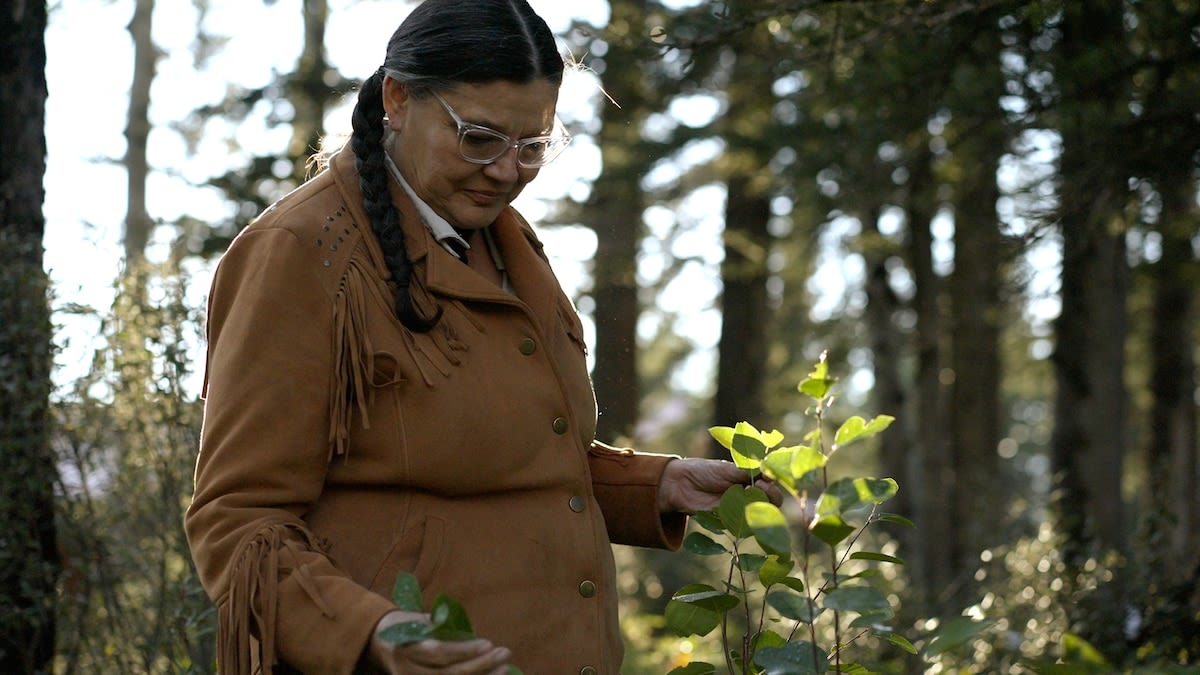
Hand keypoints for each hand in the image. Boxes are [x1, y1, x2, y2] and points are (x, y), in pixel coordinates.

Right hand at [367, 610, 512, 674]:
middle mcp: (408, 670)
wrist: (374, 643)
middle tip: (504, 654)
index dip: (464, 650)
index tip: (488, 643)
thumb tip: (468, 632)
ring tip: (504, 669)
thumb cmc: (400, 626)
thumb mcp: (414, 620)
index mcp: (406, 648)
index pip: (439, 653)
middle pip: (448, 674)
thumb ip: (437, 626)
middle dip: (480, 666)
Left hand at [657, 458, 782, 513]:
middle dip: (770, 494)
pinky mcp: (731, 520)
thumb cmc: (704, 471)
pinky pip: (745, 522)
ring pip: (760, 512)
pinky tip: (741, 505)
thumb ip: (749, 471)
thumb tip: (770, 473)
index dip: (773, 481)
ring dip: (759, 503)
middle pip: (771, 500)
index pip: (771, 483)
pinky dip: (747, 515)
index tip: (767, 476)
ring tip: (748, 492)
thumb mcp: (728, 468)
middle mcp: (748, 494)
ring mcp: (740, 508)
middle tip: (759, 485)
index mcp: (750, 478)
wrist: (681, 484)